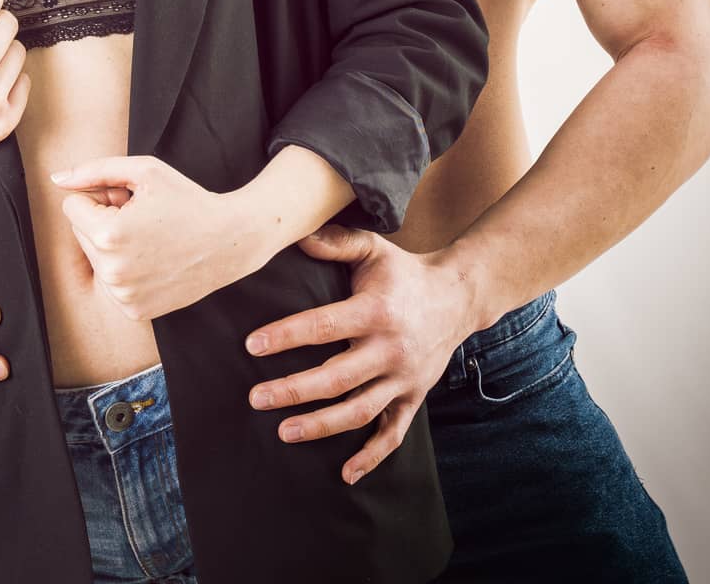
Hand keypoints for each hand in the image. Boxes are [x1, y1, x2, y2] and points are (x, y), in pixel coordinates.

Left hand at [51, 155, 259, 319]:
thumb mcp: (144, 171)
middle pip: (81, 233)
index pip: (72, 207)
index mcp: (108, 234)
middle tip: (143, 217)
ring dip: (114, 246)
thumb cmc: (187, 200)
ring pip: (96, 258)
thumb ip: (95, 170)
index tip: (130, 200)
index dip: (101, 197)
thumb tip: (57, 179)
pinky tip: (154, 260)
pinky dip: (127, 269)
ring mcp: (123, 296)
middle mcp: (111, 271)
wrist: (229, 241)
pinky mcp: (134, 310)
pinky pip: (112, 282)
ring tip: (150, 238)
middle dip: (104, 220)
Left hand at [243, 224, 474, 483]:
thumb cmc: (404, 272)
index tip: (252, 346)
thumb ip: (336, 242)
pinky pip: (394, 433)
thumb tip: (296, 235)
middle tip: (256, 398)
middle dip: (294, 390)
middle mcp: (390, 348)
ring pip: (360, 411)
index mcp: (375, 310)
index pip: (324, 326)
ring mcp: (403, 378)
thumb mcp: (373, 248)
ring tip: (283, 432)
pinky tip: (345, 474)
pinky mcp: (414, 397)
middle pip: (336, 377)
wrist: (457, 297)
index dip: (286, 336)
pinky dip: (372, 456)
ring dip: (321, 426)